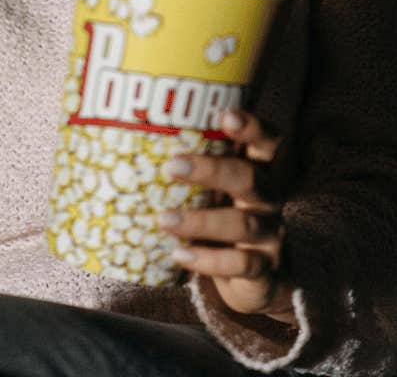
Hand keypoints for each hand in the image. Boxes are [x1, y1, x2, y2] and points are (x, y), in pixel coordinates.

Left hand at [159, 110, 295, 322]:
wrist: (251, 281)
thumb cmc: (219, 220)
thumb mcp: (211, 192)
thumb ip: (191, 169)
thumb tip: (128, 139)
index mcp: (256, 172)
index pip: (266, 143)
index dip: (252, 127)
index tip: (225, 115)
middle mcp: (268, 199)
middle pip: (249, 178)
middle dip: (212, 170)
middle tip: (172, 166)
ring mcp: (269, 235)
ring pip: (242, 223)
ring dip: (200, 221)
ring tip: (163, 219)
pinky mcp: (263, 270)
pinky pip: (240, 264)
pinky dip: (208, 259)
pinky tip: (180, 255)